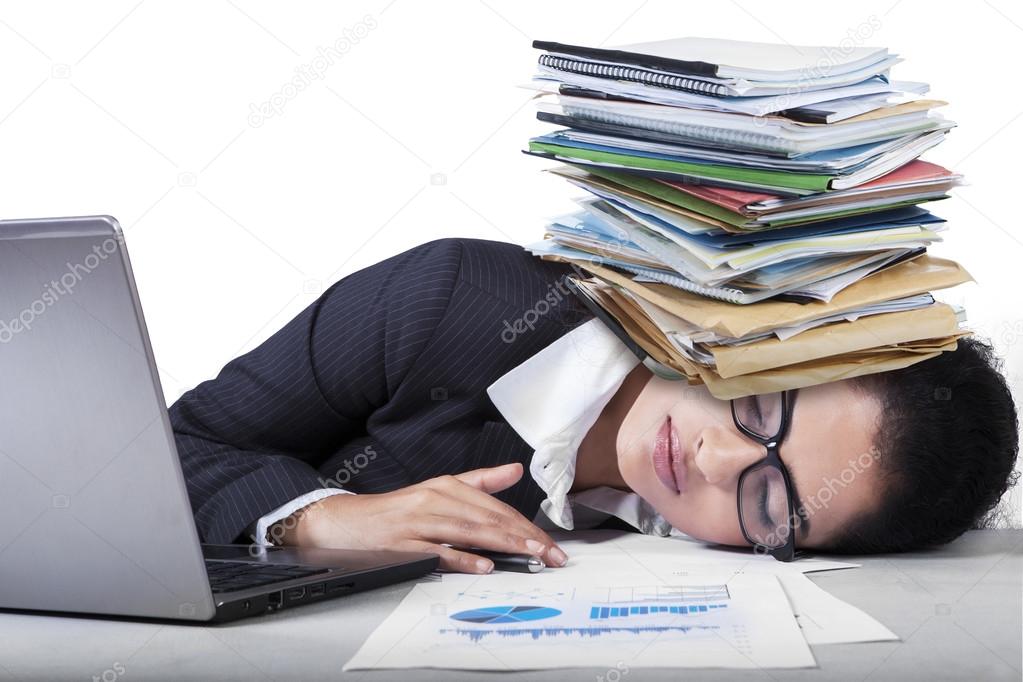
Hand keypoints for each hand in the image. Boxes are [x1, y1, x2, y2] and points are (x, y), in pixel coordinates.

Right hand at [274, 462, 568, 573]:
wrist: (347, 523)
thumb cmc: (396, 511)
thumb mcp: (439, 489)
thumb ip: (480, 481)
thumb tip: (514, 470)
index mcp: (447, 487)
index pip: (496, 507)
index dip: (526, 525)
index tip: (550, 542)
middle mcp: (436, 501)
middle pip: (489, 519)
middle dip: (525, 537)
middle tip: (551, 553)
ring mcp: (420, 523)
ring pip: (470, 532)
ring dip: (505, 546)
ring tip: (532, 555)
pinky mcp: (405, 546)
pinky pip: (438, 553)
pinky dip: (462, 560)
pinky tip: (484, 566)